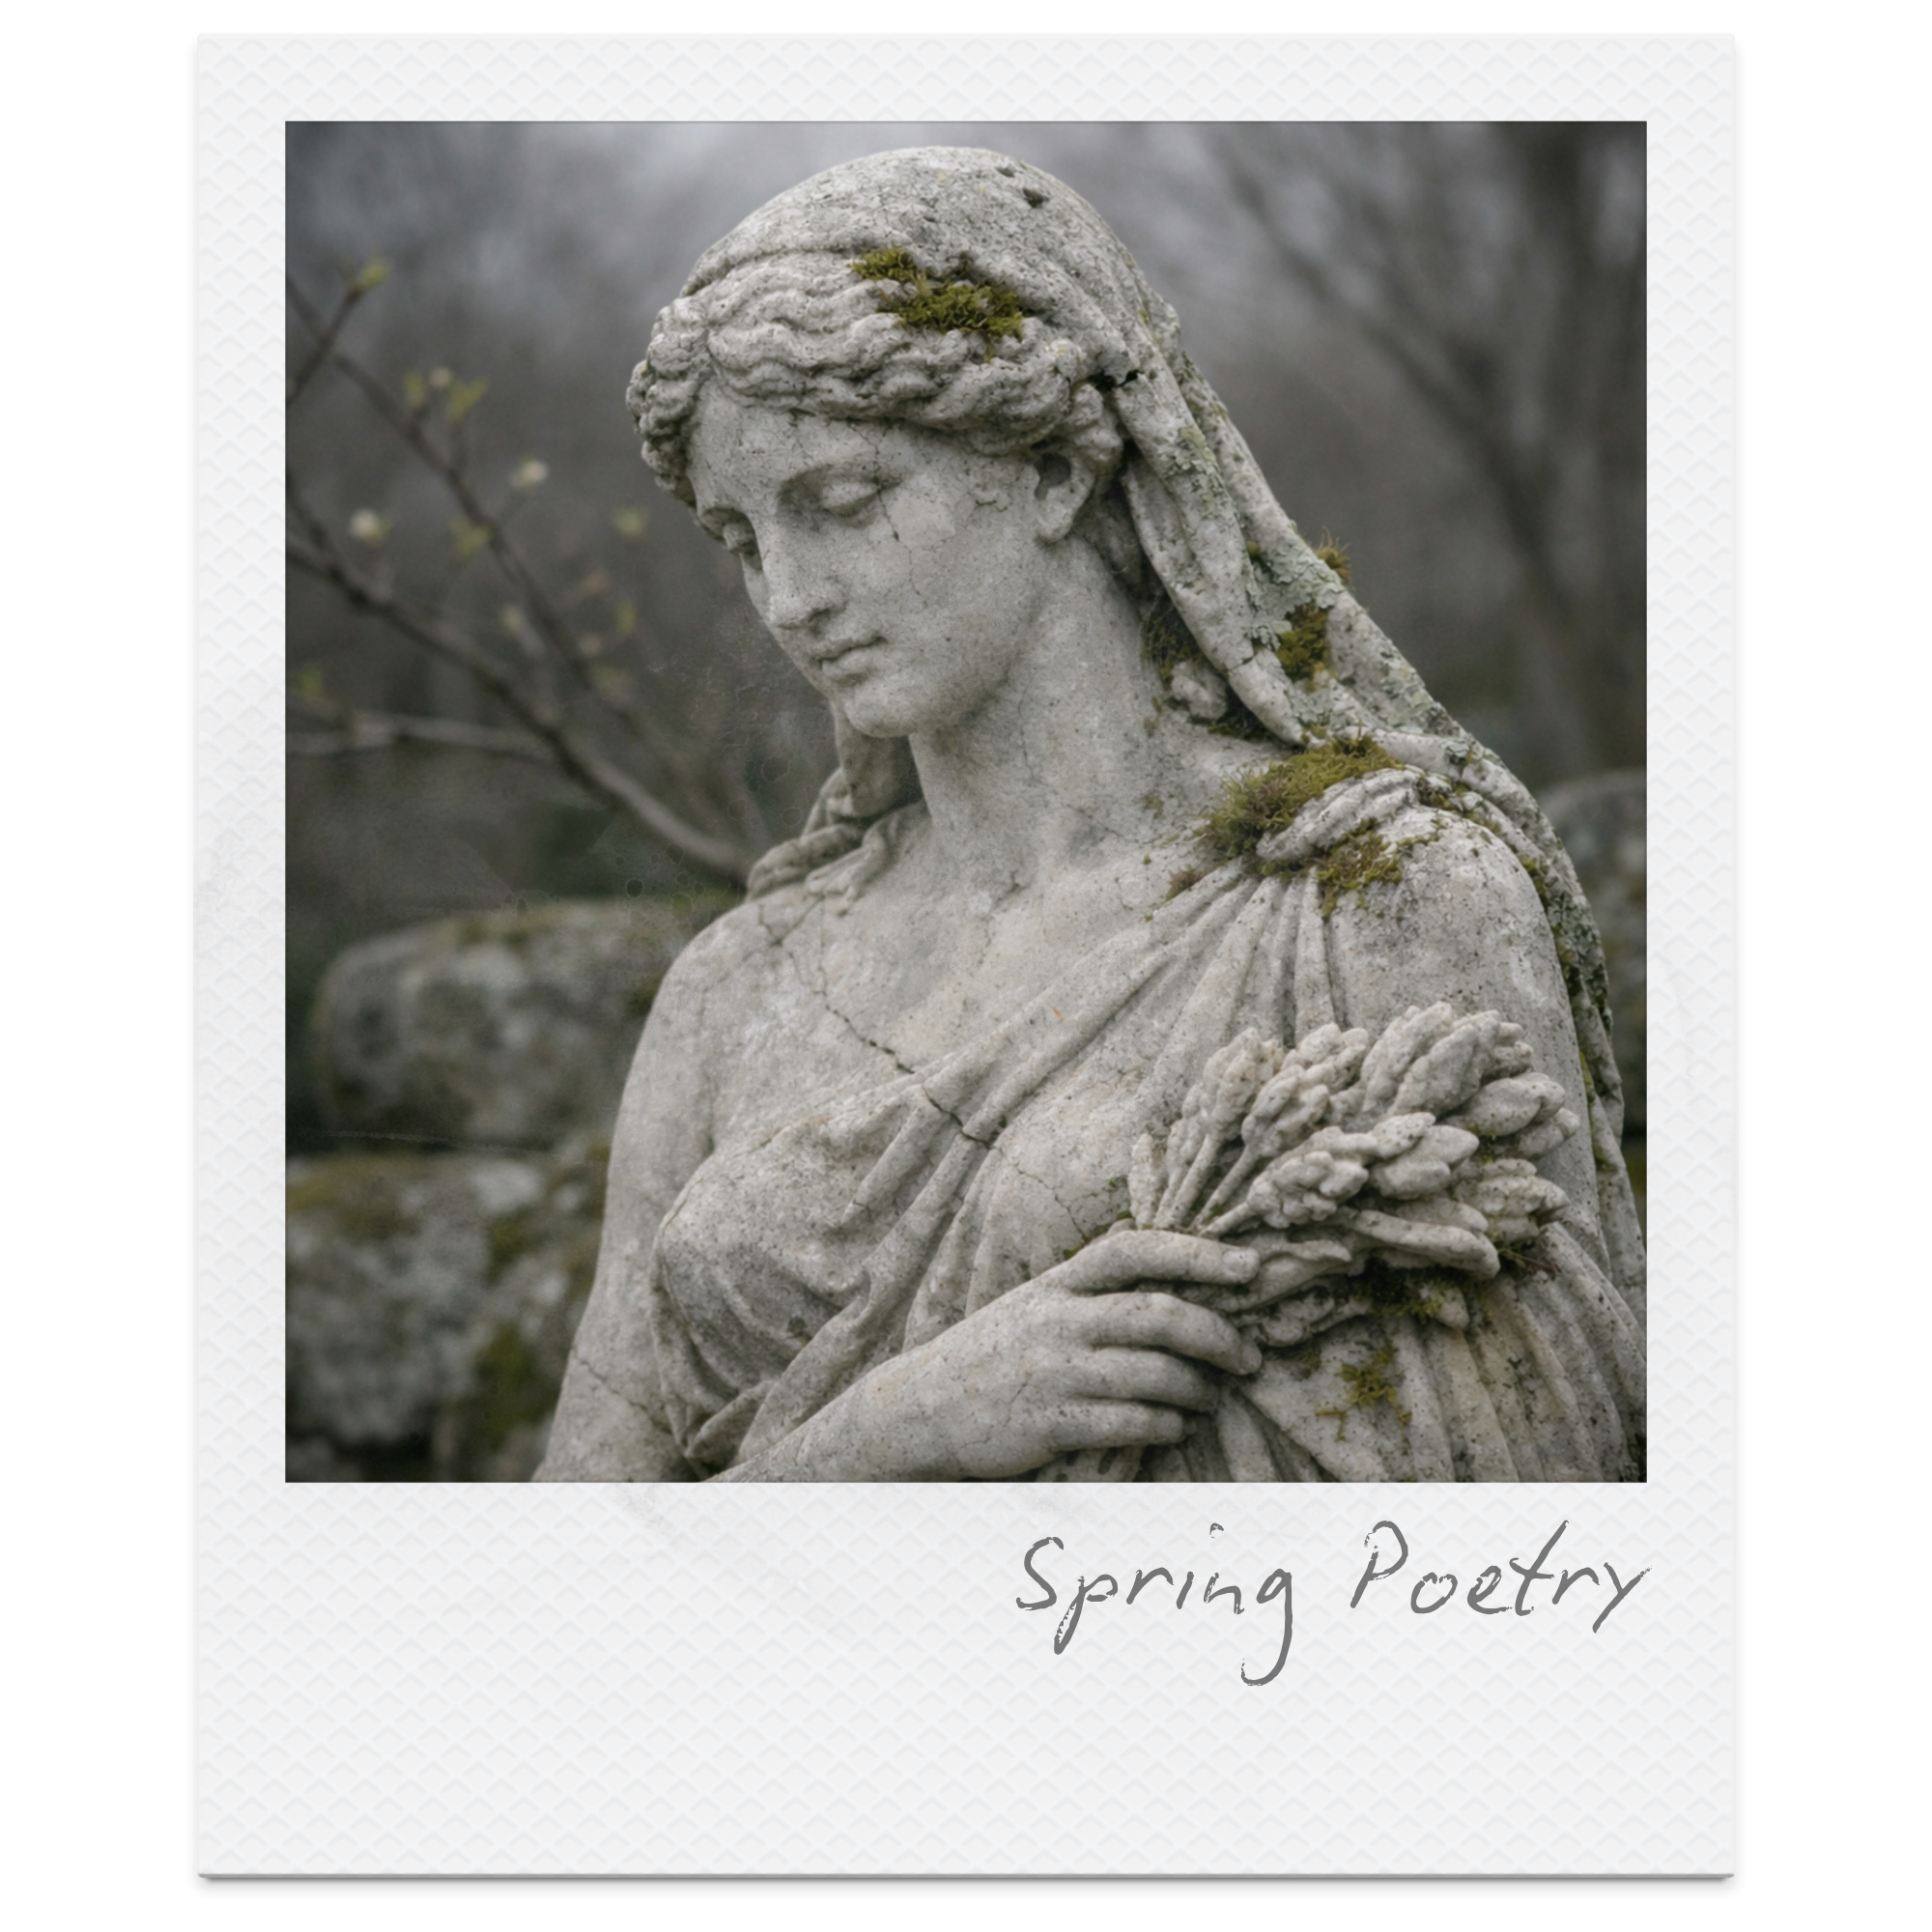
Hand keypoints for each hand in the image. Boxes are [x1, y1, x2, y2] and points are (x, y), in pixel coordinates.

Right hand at [850, 1229, 1263, 1479]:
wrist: (922, 1407)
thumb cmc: (996, 1352)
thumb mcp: (1036, 1302)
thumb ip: (1092, 1289)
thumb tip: (1166, 1268)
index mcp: (1059, 1284)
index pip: (1134, 1250)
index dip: (1196, 1253)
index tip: (1248, 1267)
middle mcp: (1059, 1321)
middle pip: (1158, 1314)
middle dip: (1217, 1335)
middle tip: (1248, 1356)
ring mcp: (1054, 1372)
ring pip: (1153, 1373)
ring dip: (1198, 1389)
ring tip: (1211, 1397)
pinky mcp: (1050, 1422)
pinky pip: (1128, 1422)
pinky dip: (1164, 1425)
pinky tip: (1175, 1427)